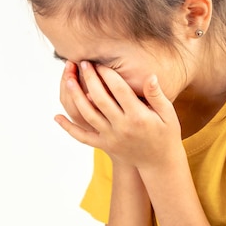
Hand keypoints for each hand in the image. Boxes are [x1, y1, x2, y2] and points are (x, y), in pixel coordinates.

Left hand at [55, 61, 182, 167]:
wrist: (159, 163)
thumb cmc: (166, 134)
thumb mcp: (168, 114)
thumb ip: (157, 95)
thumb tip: (150, 75)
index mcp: (138, 116)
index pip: (119, 90)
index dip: (108, 74)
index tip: (100, 62)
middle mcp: (122, 127)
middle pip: (100, 99)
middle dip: (90, 79)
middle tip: (83, 63)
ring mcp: (110, 137)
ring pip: (88, 115)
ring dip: (76, 96)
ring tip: (68, 79)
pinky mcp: (104, 145)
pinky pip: (82, 136)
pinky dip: (68, 127)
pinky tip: (57, 117)